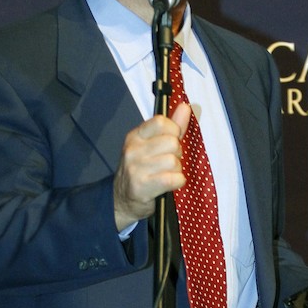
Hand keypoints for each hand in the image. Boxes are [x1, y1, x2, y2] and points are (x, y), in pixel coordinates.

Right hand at [113, 102, 190, 231]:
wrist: (122, 200)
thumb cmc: (141, 170)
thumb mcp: (151, 145)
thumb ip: (171, 127)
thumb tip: (185, 107)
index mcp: (135, 136)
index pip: (160, 121)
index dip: (174, 131)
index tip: (172, 140)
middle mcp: (133, 150)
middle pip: (171, 142)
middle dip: (177, 153)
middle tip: (169, 162)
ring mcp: (136, 169)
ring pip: (173, 161)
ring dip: (177, 170)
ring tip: (167, 173)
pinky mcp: (142, 186)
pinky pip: (173, 179)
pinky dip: (177, 182)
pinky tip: (170, 183)